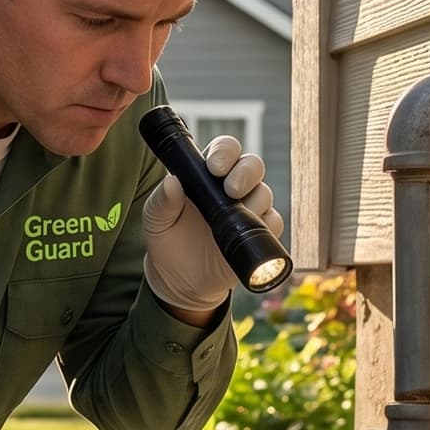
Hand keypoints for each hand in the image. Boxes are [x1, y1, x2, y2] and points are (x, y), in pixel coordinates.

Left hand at [140, 134, 282, 313]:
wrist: (181, 279)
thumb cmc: (167, 240)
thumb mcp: (156, 220)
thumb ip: (161, 201)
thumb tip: (171, 182)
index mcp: (206, 174)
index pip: (225, 150)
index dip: (225, 152)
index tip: (214, 167)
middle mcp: (231, 186)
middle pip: (252, 165)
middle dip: (246, 173)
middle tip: (231, 190)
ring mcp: (248, 209)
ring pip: (264, 193)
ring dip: (253, 202)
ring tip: (231, 220)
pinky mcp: (259, 233)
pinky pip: (274, 222)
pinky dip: (265, 226)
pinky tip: (247, 235)